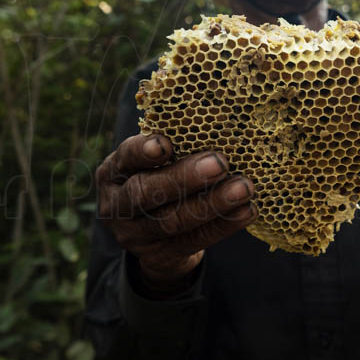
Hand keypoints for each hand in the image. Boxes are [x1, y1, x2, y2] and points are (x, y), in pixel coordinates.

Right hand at [95, 134, 255, 288]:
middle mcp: (116, 204)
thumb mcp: (152, 162)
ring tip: (244, 188)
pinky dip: (223, 225)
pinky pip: (194, 240)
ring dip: (212, 203)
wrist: (155, 238)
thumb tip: (197, 103)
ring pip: (172, 220)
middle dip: (184, 177)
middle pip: (146, 192)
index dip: (143, 151)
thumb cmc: (159, 179)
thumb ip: (171, 139)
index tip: (166, 144)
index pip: (124, 158)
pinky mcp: (160, 256)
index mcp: (113, 172)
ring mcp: (135, 235)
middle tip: (220, 163)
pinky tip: (246, 211)